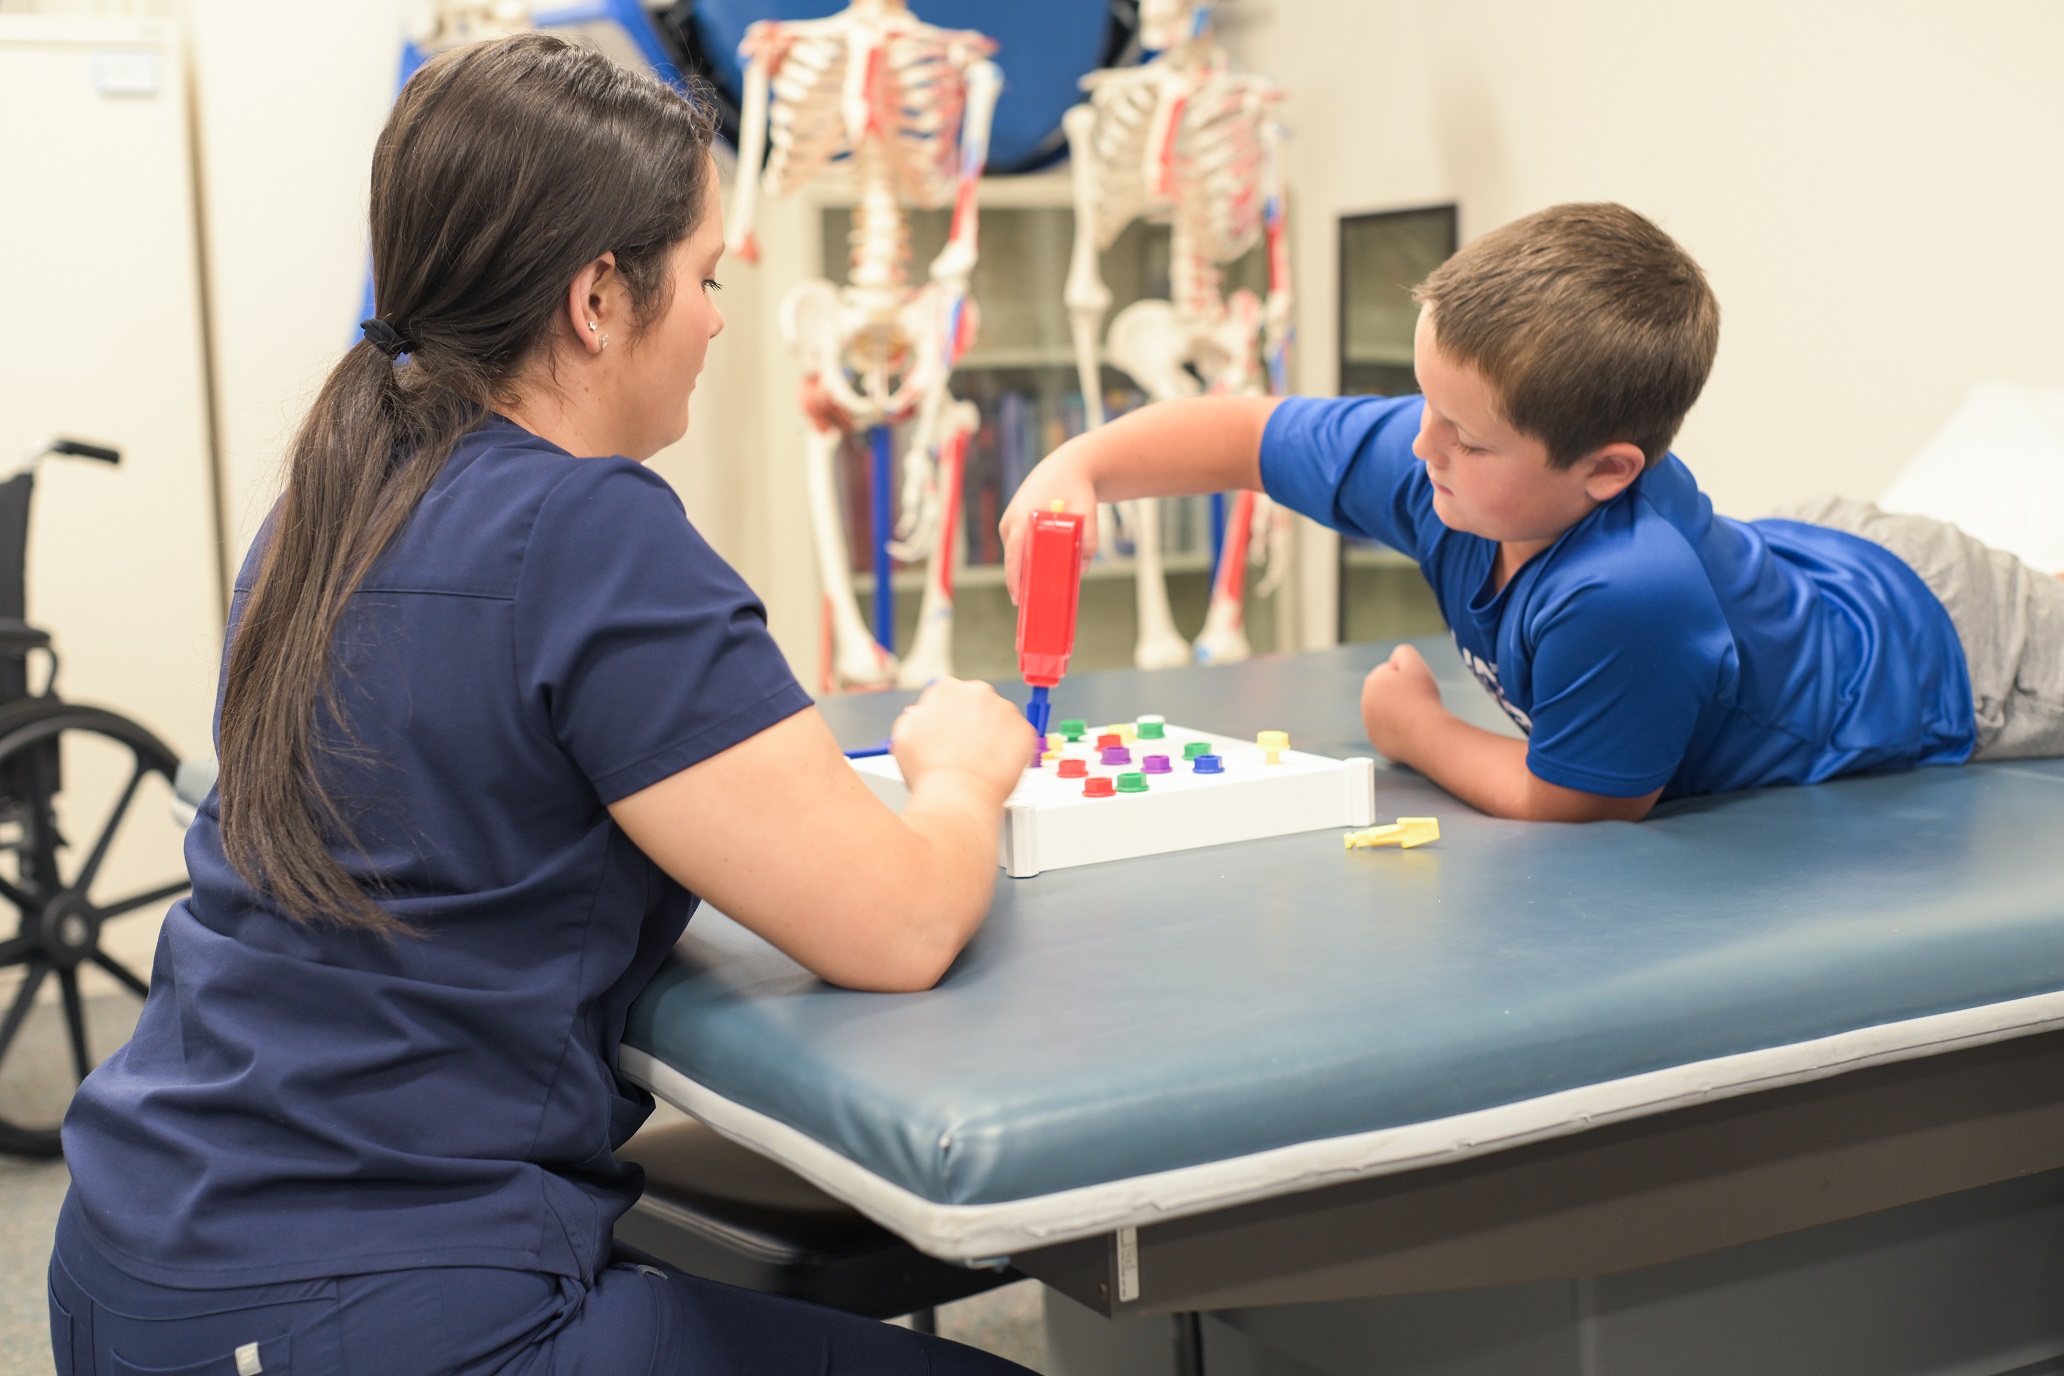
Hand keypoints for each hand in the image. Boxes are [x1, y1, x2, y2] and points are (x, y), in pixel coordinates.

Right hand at [891, 678, 1034, 804]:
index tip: (951, 733)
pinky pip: (1018, 736)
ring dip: (993, 735)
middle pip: (977, 703)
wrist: (957, 797)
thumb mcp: (903, 738)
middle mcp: (978, 692)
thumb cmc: (930, 773)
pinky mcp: (1024, 730)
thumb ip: (913, 718)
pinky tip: (995, 765)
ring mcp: (1005, 710)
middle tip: (965, 750)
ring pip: (999, 719)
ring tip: (980, 761)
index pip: (951, 695)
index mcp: (947, 689)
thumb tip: (920, 714)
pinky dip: (1010, 749)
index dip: (949, 717)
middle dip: (973, 723)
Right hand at [999, 440, 1099, 604]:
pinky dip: (1029, 558)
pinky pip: (1019, 546)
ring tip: (1040, 590)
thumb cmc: (1076, 487)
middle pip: (1014, 560)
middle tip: (1036, 604)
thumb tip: (1083, 569)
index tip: (1020, 601)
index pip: (1014, 558)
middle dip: (1023, 581)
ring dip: (1027, 569)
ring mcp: (1010, 521)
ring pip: (1017, 554)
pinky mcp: (1015, 522)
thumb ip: (1090, 540)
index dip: (1015, 581)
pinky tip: (1041, 571)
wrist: (1067, 466)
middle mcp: (1011, 521)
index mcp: (1022, 519)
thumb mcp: (1087, 511)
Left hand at [1360, 643, 1447, 763]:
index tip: (1416, 686)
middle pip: (1389, 693)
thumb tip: (1397, 655)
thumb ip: (1404, 653)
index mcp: (1371, 683)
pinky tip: (1413, 730)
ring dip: (1401, 712)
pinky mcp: (1378, 743)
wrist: (1426, 735)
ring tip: (1416, 716)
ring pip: (1390, 713)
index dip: (1408, 676)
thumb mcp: (1415, 664)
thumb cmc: (1422, 699)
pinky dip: (1401, 730)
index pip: (1391, 672)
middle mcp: (1366, 704)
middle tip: (1419, 701)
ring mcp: (1370, 726)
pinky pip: (1392, 732)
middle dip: (1402, 694)